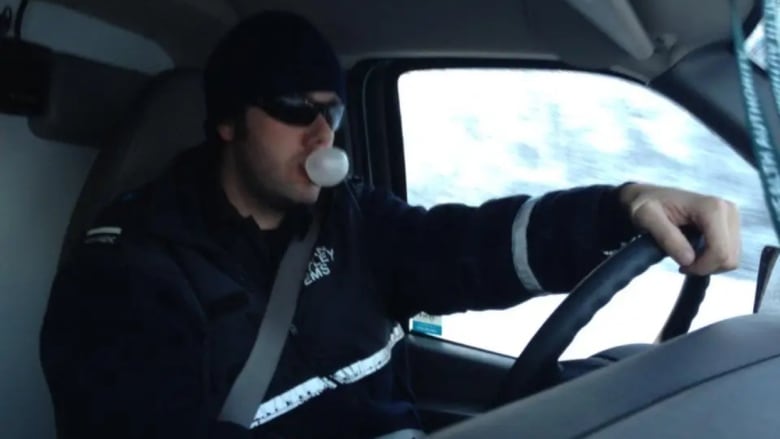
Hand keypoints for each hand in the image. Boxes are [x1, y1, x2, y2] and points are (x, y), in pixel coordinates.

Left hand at [618, 183, 740, 275]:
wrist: (651, 197)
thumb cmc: (646, 205)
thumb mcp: (647, 218)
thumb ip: (667, 237)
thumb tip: (689, 259)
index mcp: (711, 207)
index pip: (720, 251)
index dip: (701, 267)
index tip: (681, 267)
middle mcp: (728, 209)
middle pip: (729, 257)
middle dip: (705, 267)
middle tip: (682, 264)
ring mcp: (732, 217)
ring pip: (732, 258)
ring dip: (709, 264)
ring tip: (685, 257)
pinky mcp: (731, 225)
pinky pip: (729, 253)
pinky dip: (712, 259)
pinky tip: (694, 252)